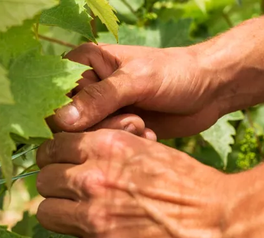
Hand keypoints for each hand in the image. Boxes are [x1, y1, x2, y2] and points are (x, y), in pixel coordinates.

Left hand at [35, 130, 254, 237]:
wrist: (232, 226)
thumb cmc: (203, 191)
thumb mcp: (157, 154)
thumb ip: (121, 154)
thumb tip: (98, 162)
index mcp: (109, 146)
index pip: (52, 146)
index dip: (59, 162)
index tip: (69, 174)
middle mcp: (94, 178)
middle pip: (43, 181)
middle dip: (59, 193)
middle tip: (81, 205)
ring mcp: (94, 218)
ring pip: (45, 216)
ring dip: (65, 224)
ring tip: (91, 231)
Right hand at [50, 44, 222, 138]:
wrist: (210, 90)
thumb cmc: (176, 73)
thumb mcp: (137, 80)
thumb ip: (100, 99)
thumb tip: (61, 121)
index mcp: (82, 64)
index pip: (52, 96)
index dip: (68, 115)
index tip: (95, 119)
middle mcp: (85, 88)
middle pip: (66, 124)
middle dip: (99, 128)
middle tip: (133, 120)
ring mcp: (101, 112)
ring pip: (87, 139)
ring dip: (116, 137)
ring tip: (143, 125)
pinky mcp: (116, 131)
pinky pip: (106, 148)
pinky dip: (126, 145)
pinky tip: (149, 134)